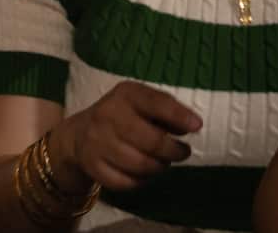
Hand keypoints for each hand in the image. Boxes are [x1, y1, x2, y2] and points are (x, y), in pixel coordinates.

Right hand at [52, 80, 201, 191]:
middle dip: (173, 151)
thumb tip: (192, 124)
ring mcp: (96, 140)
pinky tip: (140, 172)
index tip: (197, 126)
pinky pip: (126, 182)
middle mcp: (107, 114)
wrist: (80, 134)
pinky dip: (139, 181)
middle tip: (181, 152)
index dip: (177, 115)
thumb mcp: (143, 103)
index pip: (154, 102)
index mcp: (125, 94)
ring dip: (158, 167)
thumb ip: (168, 110)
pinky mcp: (91, 164)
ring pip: (141, 165)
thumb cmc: (124, 117)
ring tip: (160, 161)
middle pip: (152, 141)